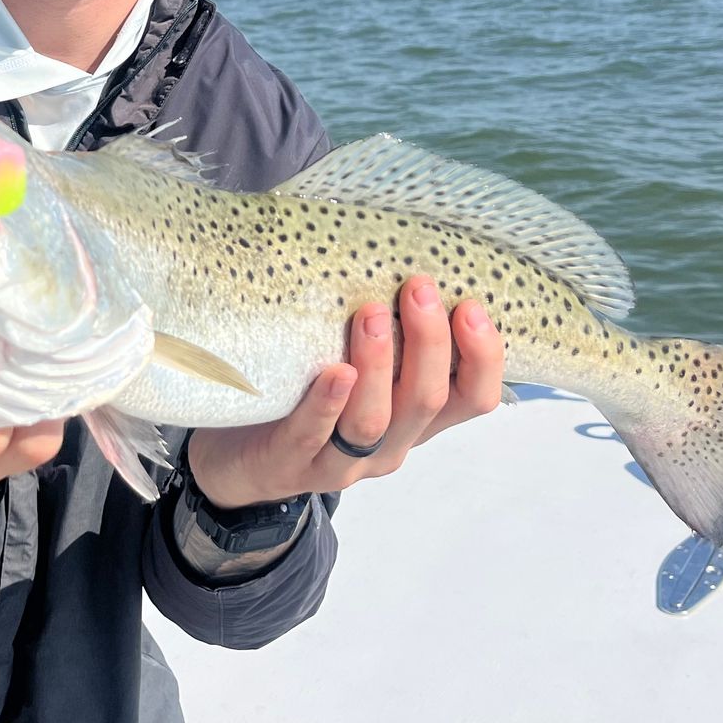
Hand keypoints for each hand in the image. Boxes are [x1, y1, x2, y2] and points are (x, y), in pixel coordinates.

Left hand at [186, 275, 504, 508]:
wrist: (239, 462)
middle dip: (428, 343)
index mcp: (414, 420)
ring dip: (379, 364)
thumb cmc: (306, 398)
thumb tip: (401, 258)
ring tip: (373, 314)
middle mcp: (388, 445)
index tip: (472, 306)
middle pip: (426, 401)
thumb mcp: (359, 368)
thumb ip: (387, 337)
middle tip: (418, 289)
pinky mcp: (291, 464)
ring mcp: (341, 463)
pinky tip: (336, 372)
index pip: (473, 398)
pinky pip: (314, 435)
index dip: (483, 357)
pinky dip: (328, 403)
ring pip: (374, 421)